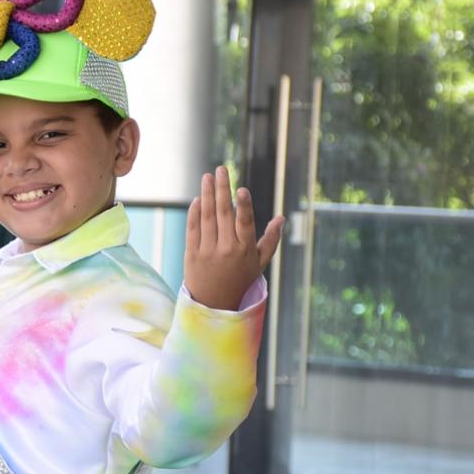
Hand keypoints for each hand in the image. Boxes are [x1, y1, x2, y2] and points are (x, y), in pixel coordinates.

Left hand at [185, 166, 283, 310]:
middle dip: (221, 190)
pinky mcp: (191, 254)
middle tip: (221, 170)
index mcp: (245, 250)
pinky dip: (194, 213)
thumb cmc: (240, 279)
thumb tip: (281, 217)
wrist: (213, 303)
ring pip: (206, 218)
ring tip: (207, 177)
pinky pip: (192, 229)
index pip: (244, 224)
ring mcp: (207, 251)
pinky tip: (197, 199)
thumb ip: (270, 240)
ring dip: (206, 195)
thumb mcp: (260, 263)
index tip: (241, 189)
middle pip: (223, 214)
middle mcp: (226, 249)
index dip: (243, 206)